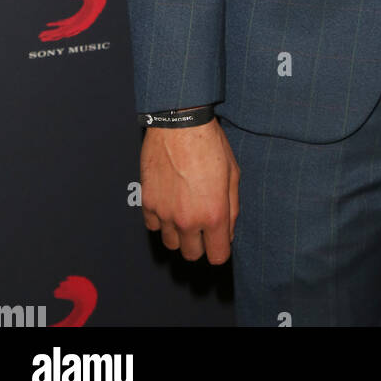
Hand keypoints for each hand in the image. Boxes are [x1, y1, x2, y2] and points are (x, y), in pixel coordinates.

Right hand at [140, 115, 239, 262]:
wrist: (180, 124)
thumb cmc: (211, 146)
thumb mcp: (233, 175)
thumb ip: (232, 209)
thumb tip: (228, 233)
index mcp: (213, 215)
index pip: (218, 256)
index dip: (220, 250)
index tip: (219, 240)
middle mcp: (188, 220)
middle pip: (192, 255)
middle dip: (200, 244)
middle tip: (202, 225)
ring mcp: (165, 213)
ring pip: (171, 244)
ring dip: (179, 234)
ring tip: (185, 212)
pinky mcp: (147, 203)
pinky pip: (153, 226)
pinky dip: (161, 220)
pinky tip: (169, 203)